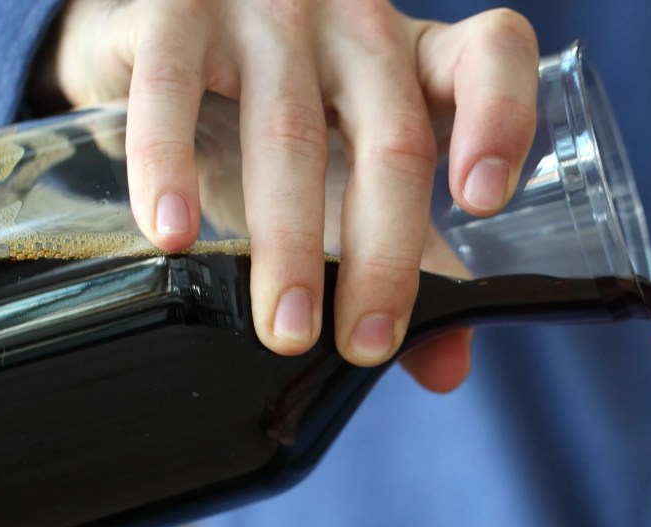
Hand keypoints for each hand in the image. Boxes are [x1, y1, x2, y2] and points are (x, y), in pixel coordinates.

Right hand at [31, 0, 541, 391]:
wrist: (149, 32)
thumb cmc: (267, 109)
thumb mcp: (347, 175)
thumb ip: (405, 261)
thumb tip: (448, 366)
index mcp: (412, 57)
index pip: (490, 55)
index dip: (501, 119)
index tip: (484, 203)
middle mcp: (352, 23)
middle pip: (392, 135)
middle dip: (384, 253)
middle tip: (366, 343)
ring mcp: (266, 8)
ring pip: (288, 130)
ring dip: (288, 242)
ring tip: (285, 328)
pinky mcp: (174, 9)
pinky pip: (171, 88)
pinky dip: (169, 166)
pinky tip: (173, 232)